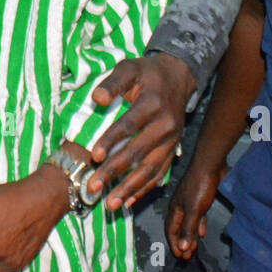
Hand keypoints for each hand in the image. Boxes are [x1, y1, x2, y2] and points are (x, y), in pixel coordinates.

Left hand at [88, 52, 195, 210]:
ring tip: (110, 204)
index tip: (94, 155)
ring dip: (129, 188)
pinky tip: (129, 201)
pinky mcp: (172, 150)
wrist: (178, 77)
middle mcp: (165, 125)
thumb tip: (97, 98)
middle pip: (137, 152)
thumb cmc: (147, 73)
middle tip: (93, 187)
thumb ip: (113, 82)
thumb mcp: (129, 68)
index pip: (129, 124)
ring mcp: (171, 141)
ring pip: (150, 169)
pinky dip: (144, 189)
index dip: (112, 140)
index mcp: (153, 103)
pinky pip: (159, 174)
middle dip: (114, 172)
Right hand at [165, 159, 223, 259]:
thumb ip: (188, 229)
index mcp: (175, 209)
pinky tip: (202, 233)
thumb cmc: (199, 187)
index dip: (174, 244)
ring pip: (188, 223)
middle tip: (187, 256)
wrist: (210, 165)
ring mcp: (190, 202)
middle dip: (182, 242)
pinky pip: (197, 217)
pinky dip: (198, 226)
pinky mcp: (201, 199)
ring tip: (194, 248)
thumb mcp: (194, 210)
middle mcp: (180, 207)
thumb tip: (182, 248)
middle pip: (179, 228)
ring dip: (190, 236)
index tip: (180, 256)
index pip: (171, 230)